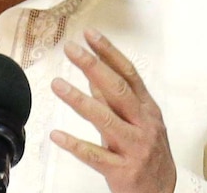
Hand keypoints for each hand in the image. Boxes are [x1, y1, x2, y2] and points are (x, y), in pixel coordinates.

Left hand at [50, 28, 175, 192]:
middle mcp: (144, 125)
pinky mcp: (124, 171)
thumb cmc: (149, 154)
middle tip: (71, 49)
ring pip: (106, 120)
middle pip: (118, 90)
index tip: (90, 35)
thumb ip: (115, 101)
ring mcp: (135, 147)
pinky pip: (96, 156)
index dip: (109, 52)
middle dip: (93, 66)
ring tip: (57, 85)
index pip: (128, 73)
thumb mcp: (138, 123)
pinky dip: (75, 144)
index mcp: (148, 109)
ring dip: (79, 100)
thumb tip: (93, 76)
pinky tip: (57, 135)